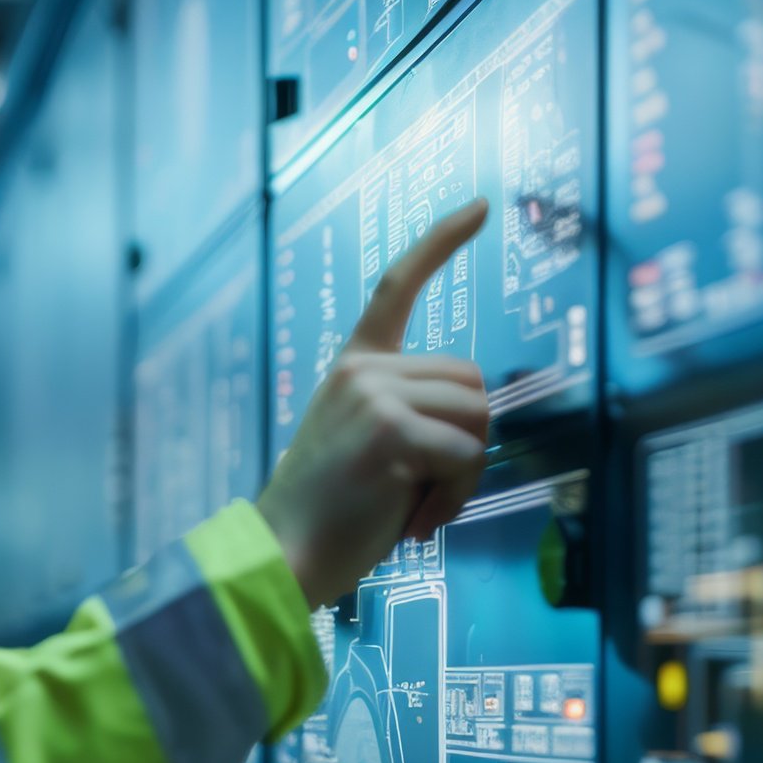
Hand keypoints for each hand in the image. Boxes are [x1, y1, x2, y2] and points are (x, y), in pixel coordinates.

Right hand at [255, 198, 491, 606]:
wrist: (281, 556)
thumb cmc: (327, 514)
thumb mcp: (363, 440)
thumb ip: (407, 409)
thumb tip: (474, 416)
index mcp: (352, 366)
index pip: (396, 286)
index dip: (441, 243)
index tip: (480, 206)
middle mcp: (362, 369)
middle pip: (472, 379)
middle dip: (470, 438)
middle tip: (430, 488)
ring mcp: (375, 396)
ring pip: (478, 415)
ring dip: (465, 473)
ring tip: (419, 507)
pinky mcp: (392, 433)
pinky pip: (468, 455)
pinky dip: (456, 498)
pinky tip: (416, 521)